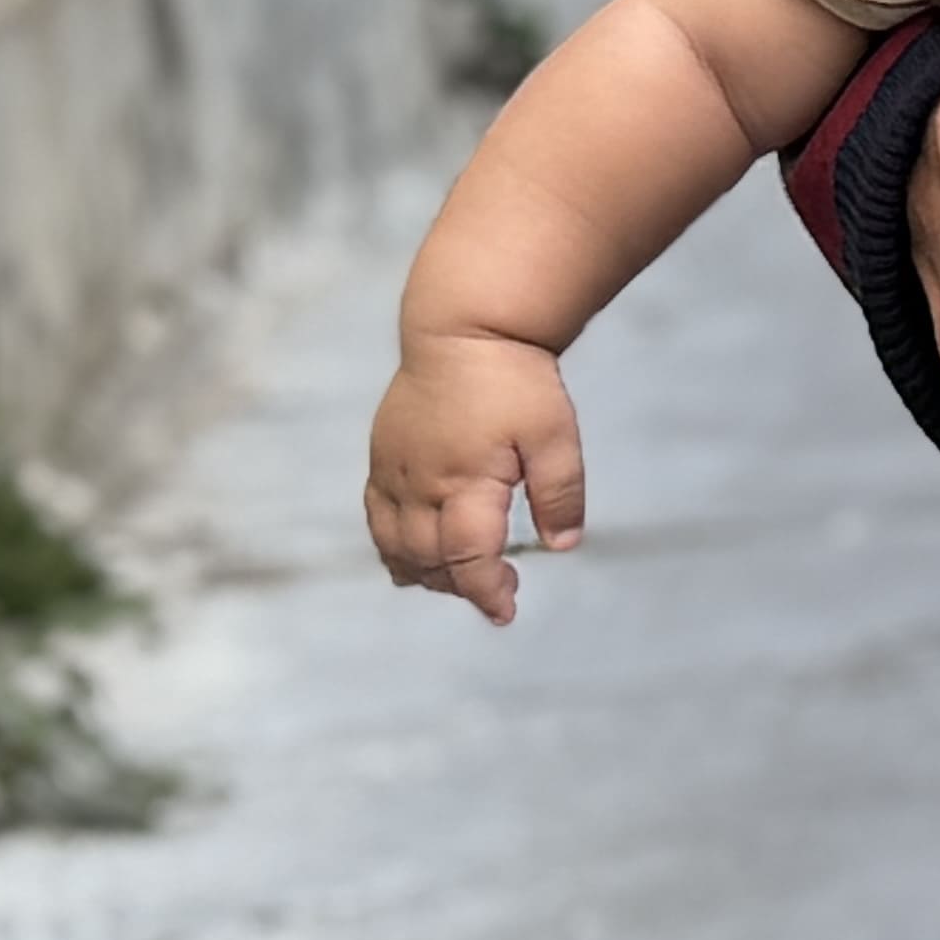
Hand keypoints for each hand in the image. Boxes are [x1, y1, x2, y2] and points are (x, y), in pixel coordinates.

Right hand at [365, 337, 586, 621]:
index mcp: (465, 480)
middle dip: (462, 586)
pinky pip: (377, 518)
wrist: (463, 329)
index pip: (467, 557)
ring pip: (396, 546)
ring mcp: (394, 472)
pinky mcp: (382, 458)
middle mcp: (420, 483)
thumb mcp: (555, 433)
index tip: (507, 610)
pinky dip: (392, 548)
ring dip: (426, 574)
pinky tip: (414, 560)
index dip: (486, 590)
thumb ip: (560, 492)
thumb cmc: (516, 381)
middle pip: (429, 559)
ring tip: (462, 579)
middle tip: (501, 591)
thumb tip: (562, 546)